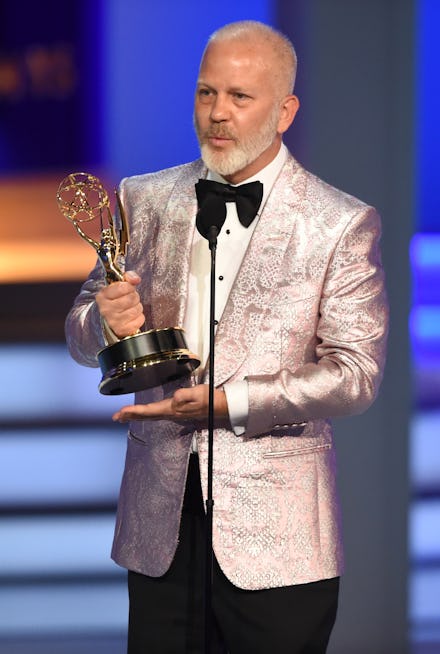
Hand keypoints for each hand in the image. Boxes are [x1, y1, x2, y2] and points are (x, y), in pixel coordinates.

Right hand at [96, 270, 144, 337]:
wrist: (107, 321)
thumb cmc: (114, 301)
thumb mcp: (117, 286)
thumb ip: (127, 277)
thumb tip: (136, 279)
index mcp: (102, 296)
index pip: (123, 287)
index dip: (129, 287)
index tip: (128, 288)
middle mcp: (106, 310)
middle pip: (132, 298)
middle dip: (134, 297)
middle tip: (129, 299)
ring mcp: (113, 322)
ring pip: (137, 309)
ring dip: (137, 307)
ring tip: (130, 308)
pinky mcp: (122, 330)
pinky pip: (140, 319)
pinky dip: (139, 317)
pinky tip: (131, 317)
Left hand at [112, 384, 229, 427]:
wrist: (219, 407)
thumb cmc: (209, 399)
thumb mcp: (198, 393)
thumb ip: (186, 395)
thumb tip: (175, 398)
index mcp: (173, 409)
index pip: (149, 410)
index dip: (134, 412)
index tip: (121, 412)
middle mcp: (171, 414)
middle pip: (147, 415)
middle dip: (130, 416)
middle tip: (115, 417)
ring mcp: (174, 414)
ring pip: (150, 416)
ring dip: (136, 416)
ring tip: (123, 416)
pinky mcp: (176, 412)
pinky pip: (156, 414)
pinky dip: (146, 414)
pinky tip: (143, 414)